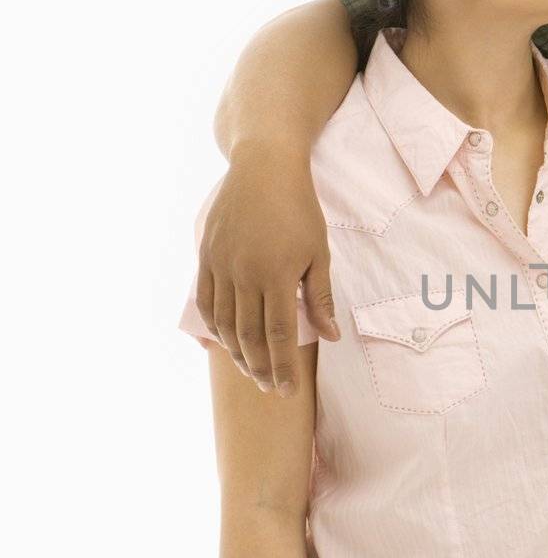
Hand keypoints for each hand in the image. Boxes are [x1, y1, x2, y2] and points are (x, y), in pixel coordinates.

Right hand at [196, 146, 339, 393]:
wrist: (263, 167)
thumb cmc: (299, 208)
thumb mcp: (318, 251)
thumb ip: (320, 296)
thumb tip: (331, 336)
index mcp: (277, 275)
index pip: (280, 335)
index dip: (283, 367)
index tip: (288, 391)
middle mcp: (244, 274)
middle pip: (249, 336)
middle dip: (260, 367)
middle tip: (270, 389)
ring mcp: (220, 265)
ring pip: (224, 323)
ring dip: (236, 352)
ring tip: (250, 370)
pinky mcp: (205, 256)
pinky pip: (206, 301)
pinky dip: (214, 327)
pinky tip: (225, 341)